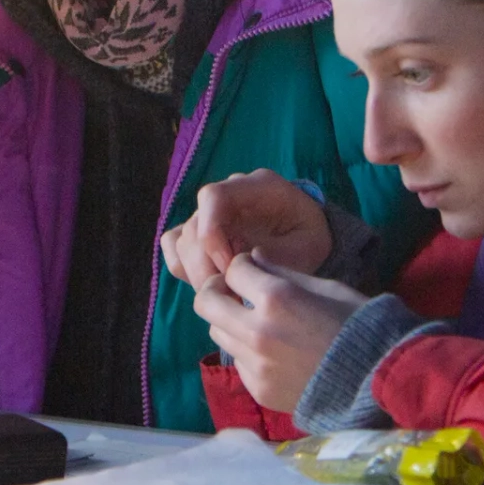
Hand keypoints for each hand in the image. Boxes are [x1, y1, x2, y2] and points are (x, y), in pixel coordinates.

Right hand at [160, 170, 331, 287]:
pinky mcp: (198, 231)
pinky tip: (216, 284)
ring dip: (199, 274)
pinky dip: (186, 269)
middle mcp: (227, 194)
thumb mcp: (308, 246)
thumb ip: (278, 254)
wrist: (305, 236)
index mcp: (256, 187)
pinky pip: (174, 247)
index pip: (213, 197)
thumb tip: (239, 266)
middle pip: (193, 227)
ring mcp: (209, 212)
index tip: (229, 269)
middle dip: (207, 268)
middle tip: (231, 297)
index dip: (211, 233)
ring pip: (182, 242)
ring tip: (230, 294)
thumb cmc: (309, 237)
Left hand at [192, 251, 367, 412]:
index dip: (241, 265)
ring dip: (229, 321)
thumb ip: (280, 272)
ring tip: (253, 320)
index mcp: (276, 297)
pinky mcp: (258, 389)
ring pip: (216, 332)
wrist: (378, 378)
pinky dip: (246, 351)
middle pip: (206, 302)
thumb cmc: (356, 323)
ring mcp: (255, 364)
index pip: (232, 270)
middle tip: (232, 290)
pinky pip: (237, 361)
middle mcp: (257, 331)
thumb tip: (251, 258)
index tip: (250, 268)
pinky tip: (271, 350)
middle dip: (216, 289)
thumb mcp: (323, 286)